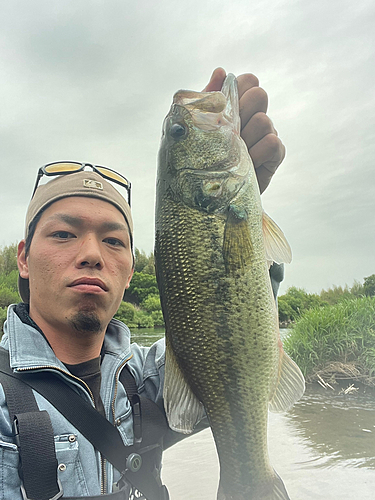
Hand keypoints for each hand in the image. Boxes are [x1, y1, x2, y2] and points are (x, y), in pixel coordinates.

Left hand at [204, 68, 285, 192]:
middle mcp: (252, 118)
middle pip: (260, 95)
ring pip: (265, 120)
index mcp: (235, 106)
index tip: (224, 108)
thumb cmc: (196, 159)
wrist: (203, 196)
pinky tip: (245, 165)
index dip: (238, 89)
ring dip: (245, 138)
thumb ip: (206, 99)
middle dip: (241, 112)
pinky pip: (273, 143)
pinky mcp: (274, 157)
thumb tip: (220, 71)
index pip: (248, 80)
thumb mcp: (193, 127)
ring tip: (232, 155)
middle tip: (228, 133)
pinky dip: (257, 154)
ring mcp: (264, 136)